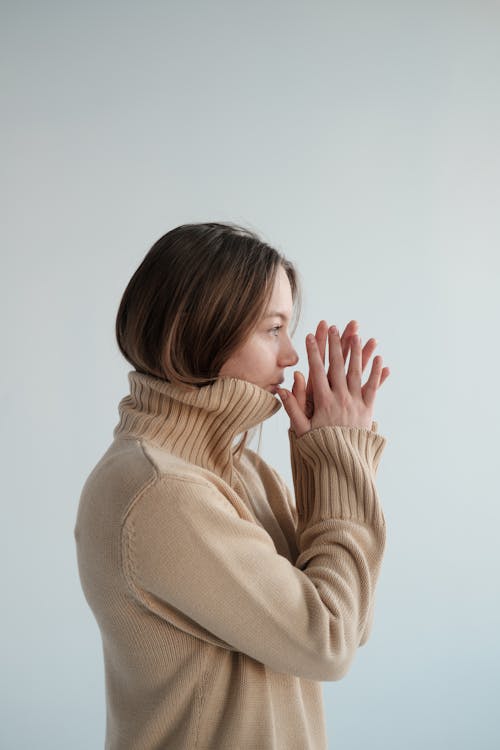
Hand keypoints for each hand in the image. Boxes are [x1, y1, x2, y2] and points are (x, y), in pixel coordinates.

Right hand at [277, 320, 389, 437]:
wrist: (343, 463)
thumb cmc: (320, 447)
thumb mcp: (301, 430)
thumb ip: (293, 408)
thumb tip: (282, 390)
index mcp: (323, 402)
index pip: (316, 371)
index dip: (313, 352)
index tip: (310, 336)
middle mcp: (340, 399)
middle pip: (337, 366)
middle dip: (335, 344)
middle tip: (333, 326)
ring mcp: (356, 403)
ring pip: (356, 372)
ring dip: (356, 352)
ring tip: (356, 335)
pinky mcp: (368, 409)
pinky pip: (373, 387)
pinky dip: (377, 373)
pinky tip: (379, 359)